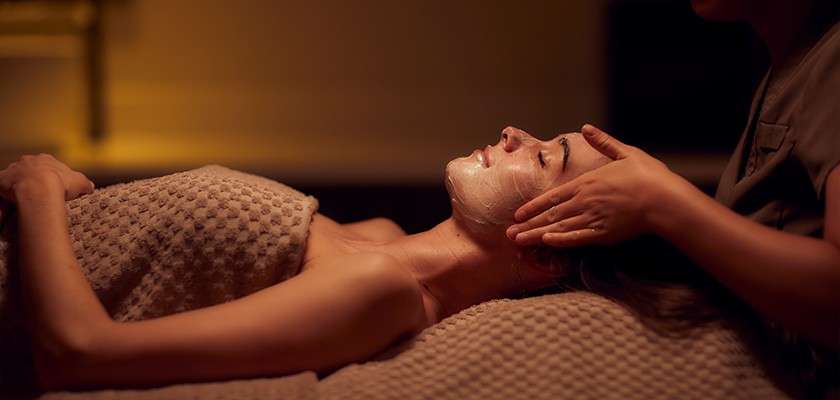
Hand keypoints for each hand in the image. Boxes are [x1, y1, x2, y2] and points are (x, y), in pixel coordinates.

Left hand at [0, 154, 94, 202]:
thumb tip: (91, 187)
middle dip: (31, 178)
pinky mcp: (1, 179)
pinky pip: (1, 186)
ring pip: (14, 177)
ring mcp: (13, 169)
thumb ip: (86, 183)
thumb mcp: (80, 182)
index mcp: (46, 159)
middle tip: (37, 193)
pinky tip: (10, 202)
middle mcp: (27, 160)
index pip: (46, 165)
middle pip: (28, 169)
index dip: (49, 175)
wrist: (40, 188)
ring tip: (23, 199)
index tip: (52, 186)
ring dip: (17, 185)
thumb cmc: (61, 183)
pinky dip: (5, 193)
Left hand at [506, 124, 682, 247]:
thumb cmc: (648, 175)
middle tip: (509, 234)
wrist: (665, 199)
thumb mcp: (625, 153)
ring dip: (537, 235)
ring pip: (559, 227)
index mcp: (587, 182)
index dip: (533, 206)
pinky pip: (577, 238)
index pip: (552, 196)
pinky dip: (560, 240)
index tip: (518, 214)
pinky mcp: (604, 233)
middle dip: (528, 225)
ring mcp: (593, 218)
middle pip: (550, 214)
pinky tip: (546, 243)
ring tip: (519, 241)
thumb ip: (603, 142)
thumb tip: (587, 127)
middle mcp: (585, 200)